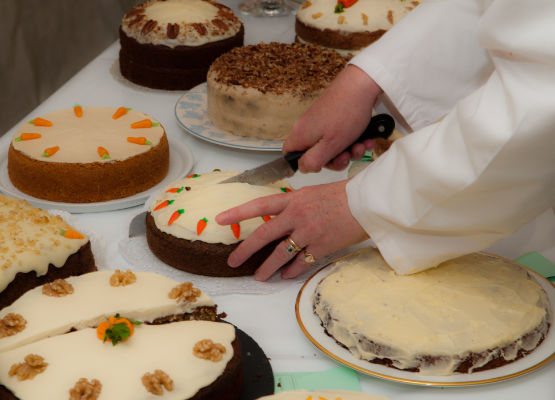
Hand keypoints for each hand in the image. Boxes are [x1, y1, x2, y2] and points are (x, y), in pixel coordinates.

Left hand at [215, 180, 368, 280]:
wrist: (366, 203)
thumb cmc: (342, 195)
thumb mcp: (313, 193)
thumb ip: (294, 204)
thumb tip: (279, 216)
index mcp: (294, 198)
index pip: (260, 204)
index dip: (238, 212)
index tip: (220, 219)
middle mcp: (297, 215)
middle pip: (264, 234)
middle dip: (245, 249)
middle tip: (232, 261)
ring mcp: (308, 232)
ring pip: (280, 254)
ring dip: (267, 268)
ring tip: (258, 276)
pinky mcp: (321, 246)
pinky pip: (301, 262)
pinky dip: (291, 270)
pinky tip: (285, 275)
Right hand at [284, 64, 381, 172]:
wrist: (361, 85)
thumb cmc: (346, 113)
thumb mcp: (330, 146)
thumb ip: (313, 161)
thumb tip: (303, 168)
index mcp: (300, 135)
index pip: (290, 155)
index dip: (305, 163)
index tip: (322, 164)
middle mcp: (307, 127)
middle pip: (315, 154)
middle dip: (335, 159)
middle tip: (347, 156)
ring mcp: (320, 121)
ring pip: (331, 146)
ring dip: (348, 151)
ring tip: (360, 146)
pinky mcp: (332, 117)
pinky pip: (340, 136)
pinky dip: (352, 140)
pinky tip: (364, 139)